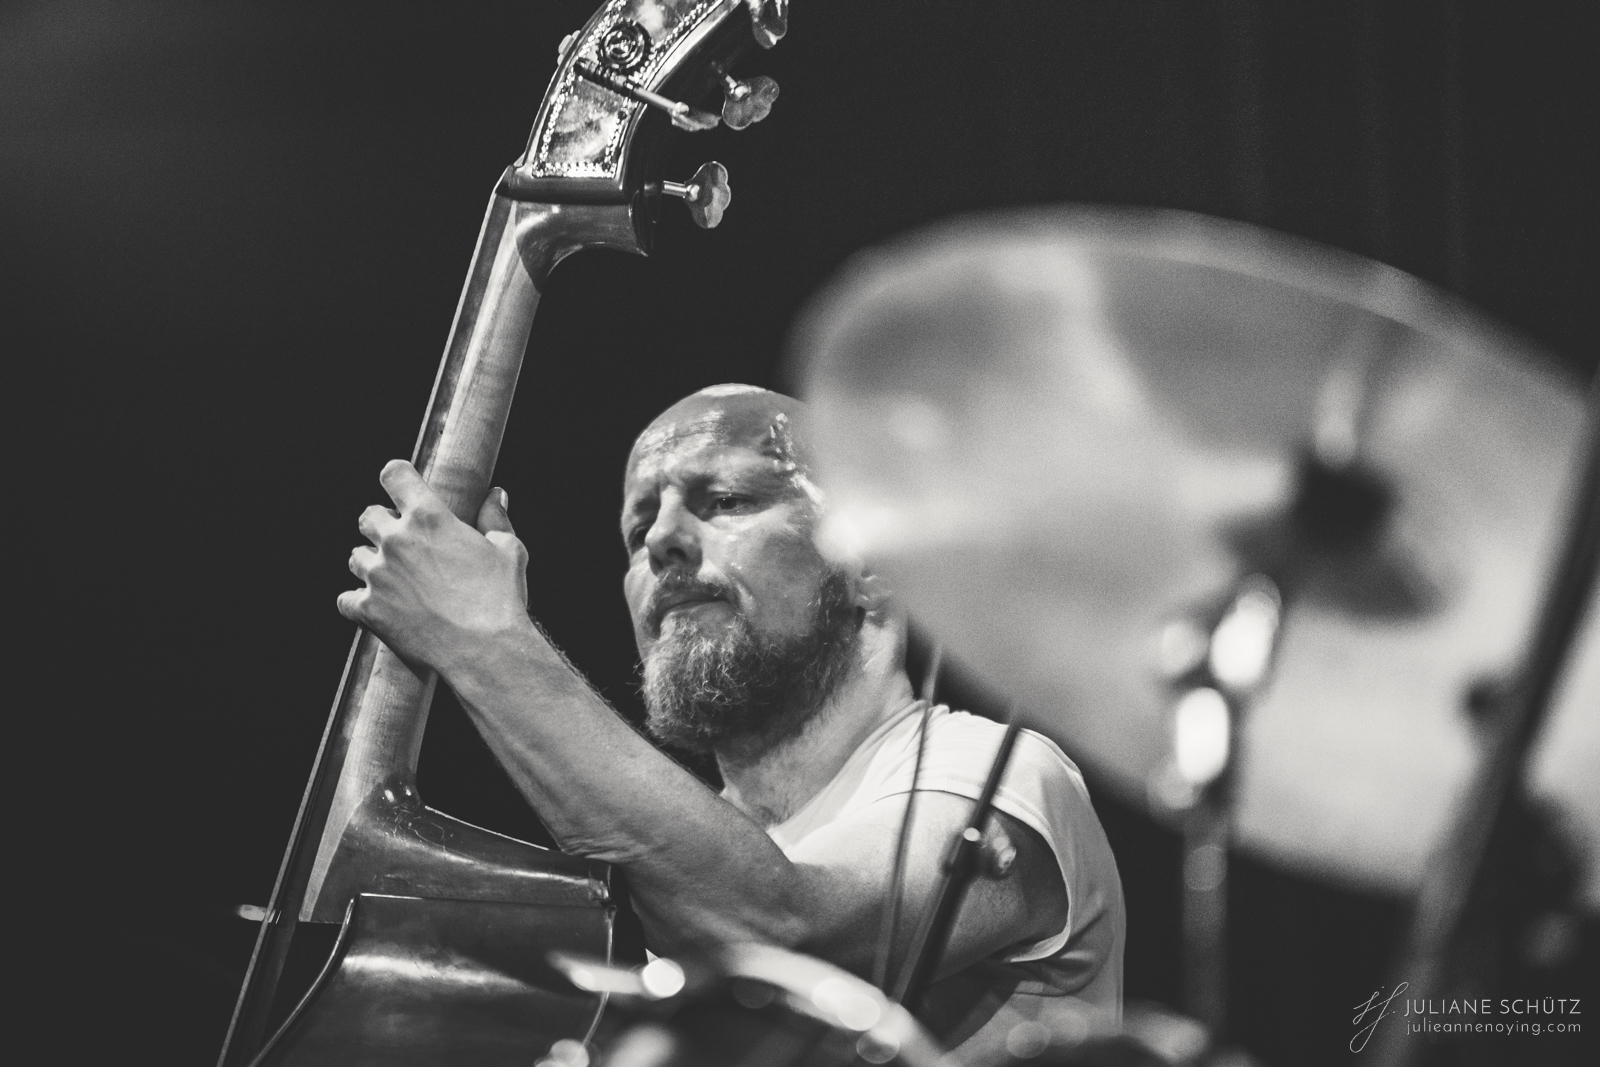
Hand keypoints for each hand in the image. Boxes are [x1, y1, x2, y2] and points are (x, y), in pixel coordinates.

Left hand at [337, 459, 532, 672]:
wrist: (485, 650)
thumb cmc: (500, 599)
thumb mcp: (508, 551)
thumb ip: (495, 519)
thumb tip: (495, 496)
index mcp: (429, 517)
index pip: (394, 475)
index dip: (397, 479)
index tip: (401, 489)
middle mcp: (396, 540)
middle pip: (367, 515)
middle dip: (382, 525)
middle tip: (403, 544)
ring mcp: (378, 575)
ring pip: (355, 557)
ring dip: (371, 564)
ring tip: (396, 580)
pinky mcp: (368, 609)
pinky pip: (346, 599)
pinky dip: (359, 602)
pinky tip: (379, 607)